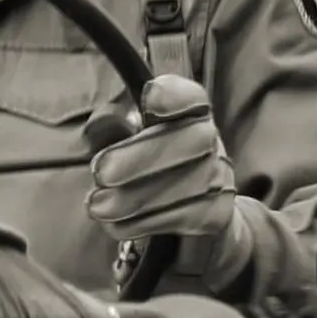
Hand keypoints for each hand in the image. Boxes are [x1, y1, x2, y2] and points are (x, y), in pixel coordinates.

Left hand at [86, 75, 240, 246]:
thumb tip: (100, 125)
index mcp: (190, 112)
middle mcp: (210, 140)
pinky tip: (115, 223)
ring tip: (97, 205)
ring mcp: (219, 178)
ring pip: (182, 186)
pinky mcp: (216, 215)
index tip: (150, 96)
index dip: (174, 94)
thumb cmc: (150, 165)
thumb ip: (112, 128)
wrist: (195, 212)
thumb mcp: (127, 139)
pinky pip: (180, 219)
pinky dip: (142, 223)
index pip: (190, 96)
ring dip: (132, 198)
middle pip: (189, 140)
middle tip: (100, 172)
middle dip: (140, 157)